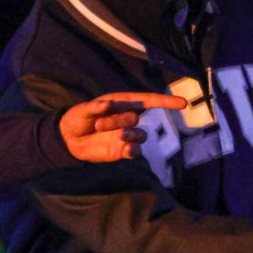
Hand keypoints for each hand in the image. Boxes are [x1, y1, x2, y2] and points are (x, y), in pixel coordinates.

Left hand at [60, 92, 186, 161]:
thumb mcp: (80, 111)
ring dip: (129, 135)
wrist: (69, 140)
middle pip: (136, 118)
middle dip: (119, 121)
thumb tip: (107, 104)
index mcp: (121, 103)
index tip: (182, 103)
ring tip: (114, 136)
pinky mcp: (122, 150)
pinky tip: (124, 149)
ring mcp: (127, 135)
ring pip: (140, 135)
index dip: (165, 101)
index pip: (148, 101)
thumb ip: (93, 108)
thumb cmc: (76, 119)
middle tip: (99, 125)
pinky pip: (135, 151)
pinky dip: (132, 150)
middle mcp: (128, 118)